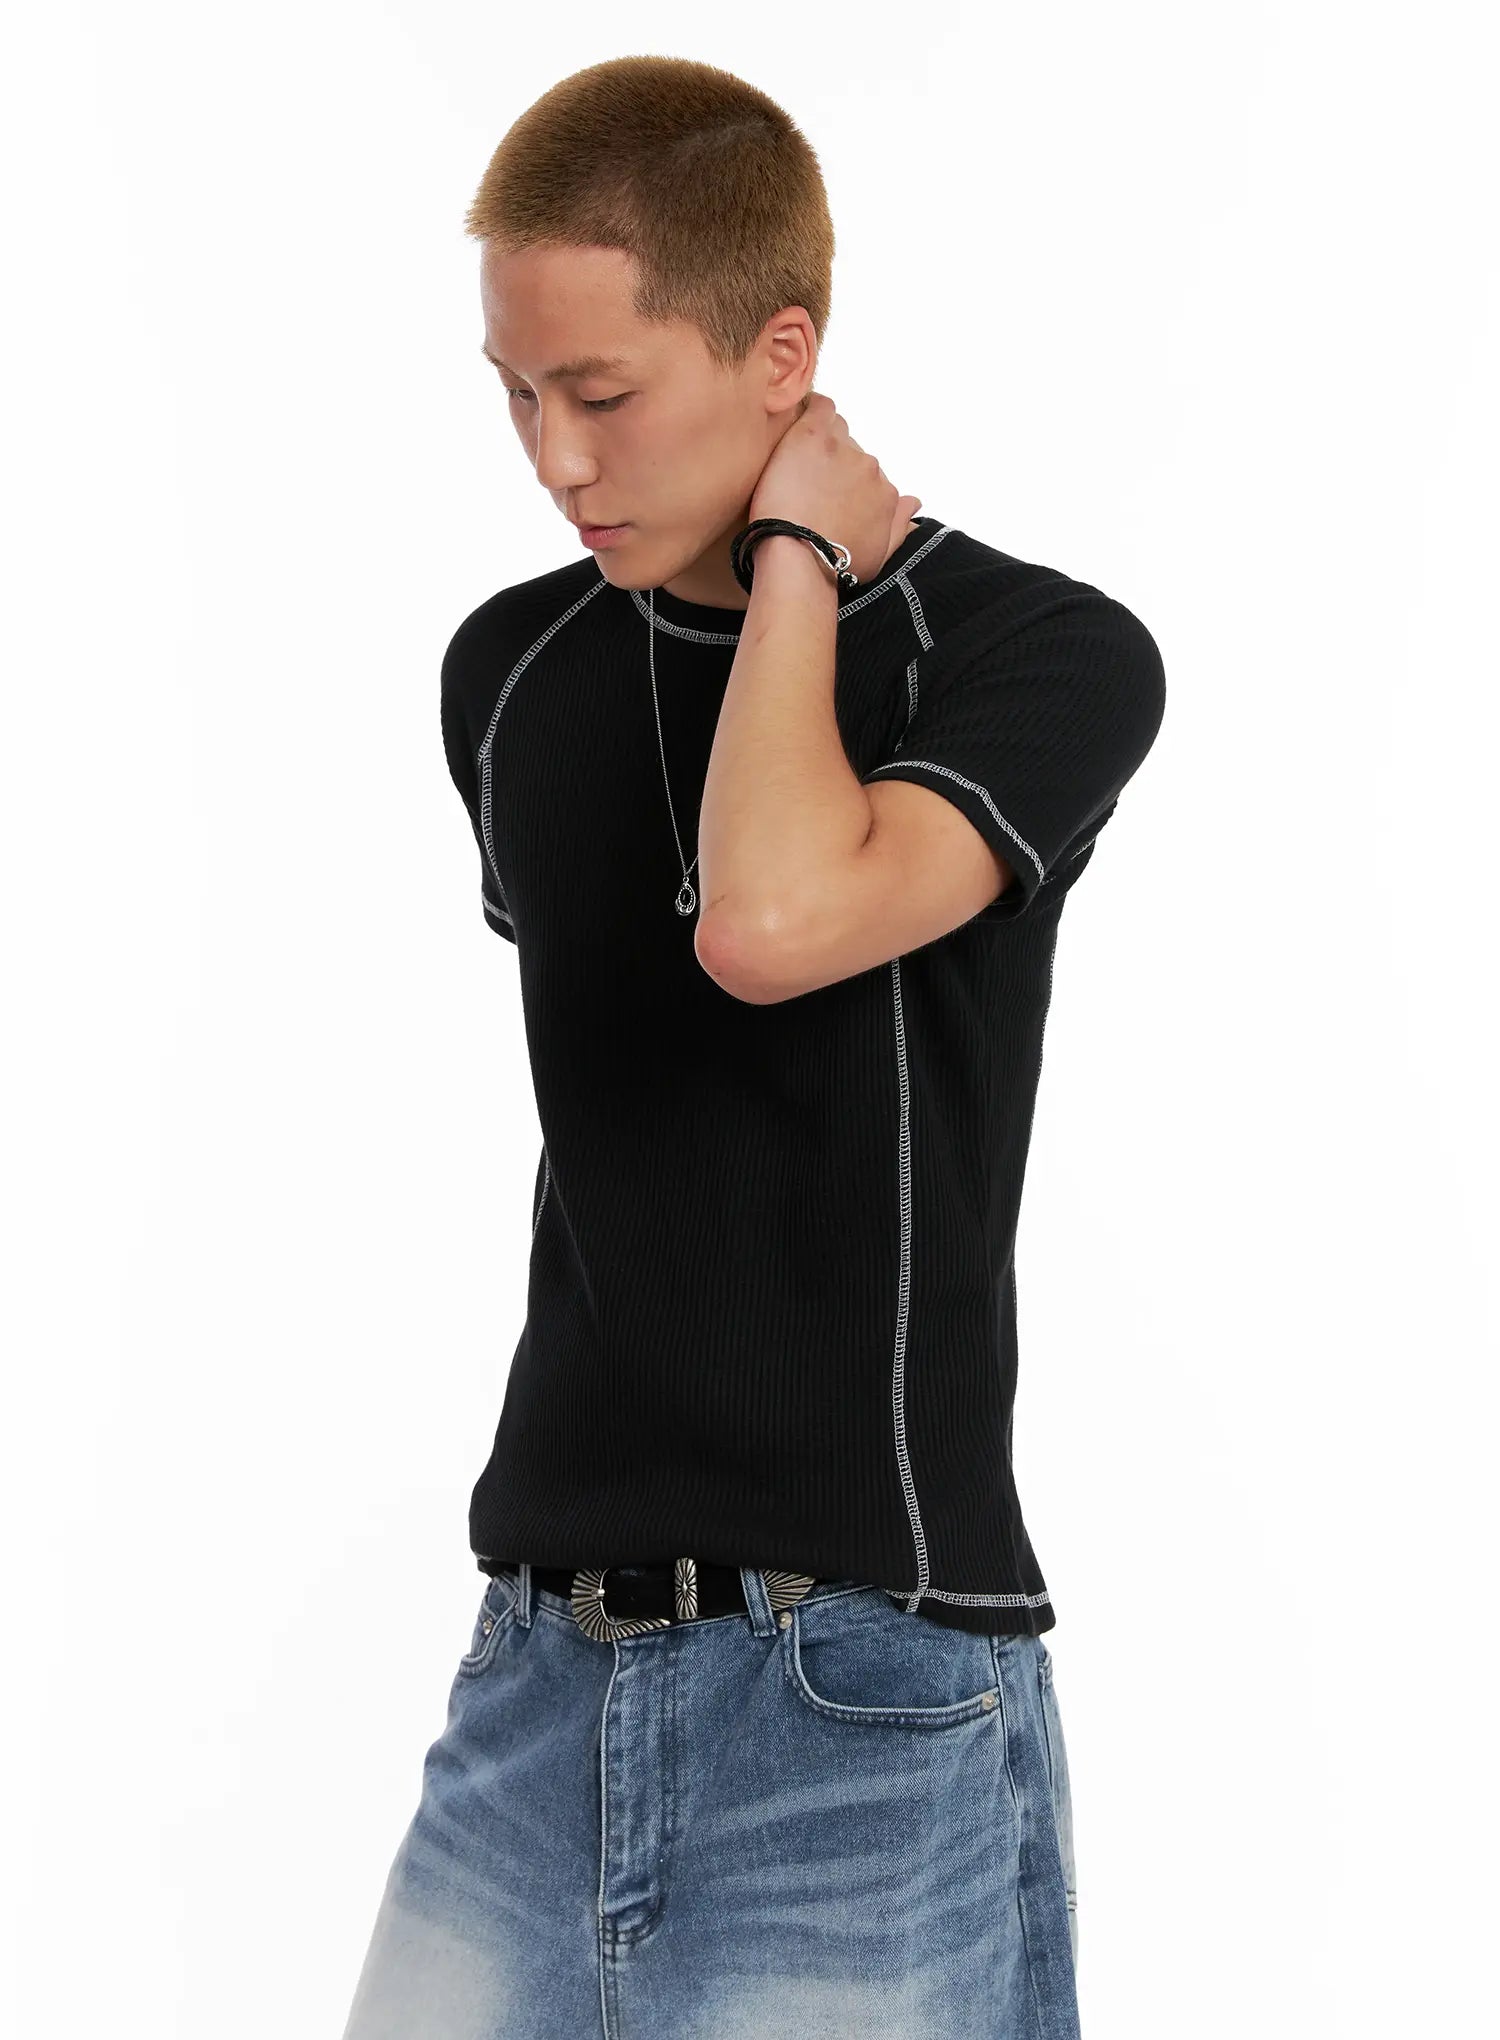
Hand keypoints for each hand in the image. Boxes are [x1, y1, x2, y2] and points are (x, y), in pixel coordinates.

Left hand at [747, 392, 920, 586]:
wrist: (799, 557)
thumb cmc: (834, 565)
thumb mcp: (878, 554)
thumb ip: (900, 526)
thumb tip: (914, 502)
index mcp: (886, 493)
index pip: (870, 476)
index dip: (846, 486)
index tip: (827, 499)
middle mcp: (871, 468)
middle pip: (852, 454)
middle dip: (832, 466)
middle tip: (806, 487)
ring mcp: (844, 449)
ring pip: (835, 432)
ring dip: (819, 446)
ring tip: (796, 469)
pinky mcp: (815, 436)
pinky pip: (819, 406)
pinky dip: (810, 410)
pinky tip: (797, 424)